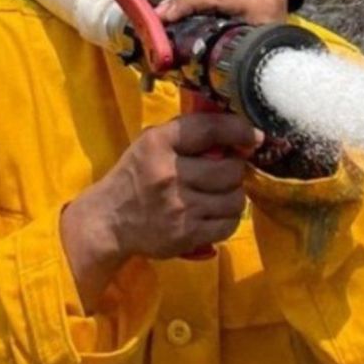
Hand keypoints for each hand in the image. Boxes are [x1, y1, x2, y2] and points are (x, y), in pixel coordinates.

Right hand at [61, 114, 261, 310]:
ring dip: (233, 195)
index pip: (210, 129)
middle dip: (235, 170)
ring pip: (235, 198)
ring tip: (221, 193)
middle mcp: (170, 173)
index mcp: (159, 143)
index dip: (239, 130)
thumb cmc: (135, 176)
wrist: (108, 221)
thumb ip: (186, 134)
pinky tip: (216, 212)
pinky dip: (228, 218)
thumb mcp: (150, 143)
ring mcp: (179, 207)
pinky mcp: (187, 234)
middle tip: (227, 172)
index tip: (255, 136)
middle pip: (230, 169)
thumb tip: (234, 131)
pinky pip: (229, 224)